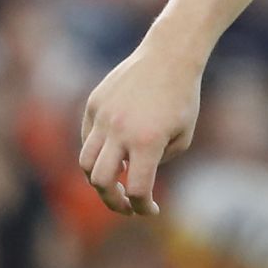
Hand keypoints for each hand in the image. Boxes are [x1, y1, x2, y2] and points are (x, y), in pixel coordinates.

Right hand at [78, 36, 203, 216]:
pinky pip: (88, 137)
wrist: (169, 56)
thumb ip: (158, 163)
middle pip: (101, 182)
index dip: (142, 207)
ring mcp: (103, 116)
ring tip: (115, 183)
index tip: (149, 210)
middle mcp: (120, 130)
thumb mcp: (182, 137)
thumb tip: (132, 176)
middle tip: (126, 206)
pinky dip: (97, 152)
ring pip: (86, 162)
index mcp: (147, 142)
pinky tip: (114, 153)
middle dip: (113, 202)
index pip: (137, 189)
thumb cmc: (182, 98)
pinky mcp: (94, 104)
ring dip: (98, 180)